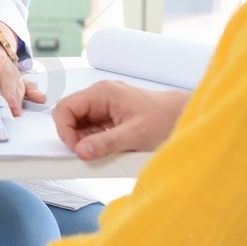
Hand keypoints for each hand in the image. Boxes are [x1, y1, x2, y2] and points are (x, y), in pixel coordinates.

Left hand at [0, 20, 43, 116]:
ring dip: (20, 94)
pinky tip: (39, 98)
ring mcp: (9, 67)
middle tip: (9, 106)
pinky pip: (25, 82)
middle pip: (4, 75)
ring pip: (17, 79)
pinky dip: (32, 90)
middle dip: (7, 91)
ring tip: (20, 108)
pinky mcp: (17, 74)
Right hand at [53, 82, 188, 159]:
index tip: (75, 148)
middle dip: (75, 136)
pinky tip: (110, 148)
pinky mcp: (110, 116)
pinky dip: (96, 141)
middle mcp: (100, 96)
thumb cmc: (164, 118)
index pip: (66, 107)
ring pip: (80, 124)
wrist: (181, 115)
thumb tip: (81, 151)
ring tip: (104, 151)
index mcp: (102, 92)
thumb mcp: (135, 135)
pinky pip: (92, 129)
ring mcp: (104, 105)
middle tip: (87, 153)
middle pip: (70, 115)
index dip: (65, 130)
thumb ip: (105, 143)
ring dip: (86, 140)